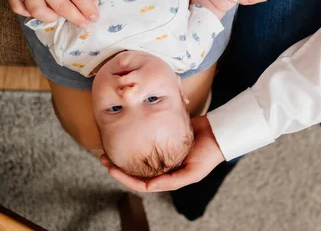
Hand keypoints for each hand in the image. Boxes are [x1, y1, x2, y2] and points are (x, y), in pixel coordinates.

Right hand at [0, 0, 98, 27]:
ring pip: (38, 12)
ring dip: (53, 18)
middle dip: (76, 18)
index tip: (95, 17)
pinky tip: (40, 9)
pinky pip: (19, 8)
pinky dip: (30, 13)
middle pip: (60, 8)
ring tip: (61, 15)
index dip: (87, 9)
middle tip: (84, 23)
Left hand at [100, 116, 224, 191]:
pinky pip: (145, 141)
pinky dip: (134, 140)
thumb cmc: (208, 156)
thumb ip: (171, 182)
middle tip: (102, 157)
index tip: (110, 169)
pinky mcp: (163, 137)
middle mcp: (162, 167)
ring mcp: (161, 152)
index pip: (140, 183)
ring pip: (137, 156)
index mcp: (167, 178)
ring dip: (122, 154)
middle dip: (116, 166)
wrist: (218, 133)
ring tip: (108, 147)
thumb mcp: (193, 173)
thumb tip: (147, 186)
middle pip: (134, 170)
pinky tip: (124, 134)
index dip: (124, 178)